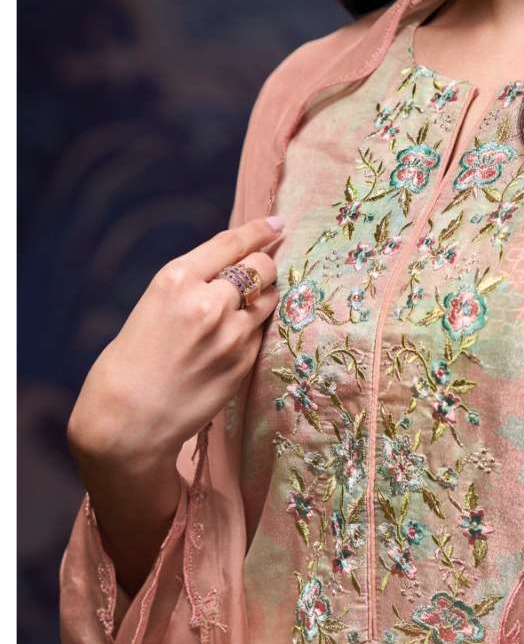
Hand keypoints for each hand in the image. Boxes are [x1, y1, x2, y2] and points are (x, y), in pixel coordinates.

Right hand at [68, 216, 283, 467]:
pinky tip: (231, 342)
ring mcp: (231, 334)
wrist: (128, 420)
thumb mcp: (155, 304)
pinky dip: (253, 331)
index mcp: (176, 279)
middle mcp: (209, 302)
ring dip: (261, 298)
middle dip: (263, 266)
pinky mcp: (244, 362)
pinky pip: (262, 333)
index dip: (258, 230)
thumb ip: (194, 283)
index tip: (276, 223)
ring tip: (240, 311)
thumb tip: (235, 265)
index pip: (231, 244)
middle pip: (261, 267)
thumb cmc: (132, 360)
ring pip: (269, 299)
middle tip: (257, 273)